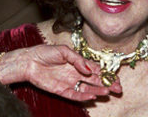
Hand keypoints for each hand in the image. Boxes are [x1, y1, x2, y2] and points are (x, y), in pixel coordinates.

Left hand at [6, 44, 121, 101]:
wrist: (29, 61)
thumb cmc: (45, 52)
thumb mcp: (63, 50)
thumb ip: (77, 59)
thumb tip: (88, 69)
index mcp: (77, 62)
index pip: (95, 68)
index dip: (105, 73)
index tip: (115, 77)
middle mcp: (75, 73)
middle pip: (94, 80)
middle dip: (106, 84)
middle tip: (118, 88)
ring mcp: (69, 82)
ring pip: (87, 89)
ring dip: (98, 91)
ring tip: (107, 92)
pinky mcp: (62, 90)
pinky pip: (75, 96)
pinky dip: (84, 97)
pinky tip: (93, 97)